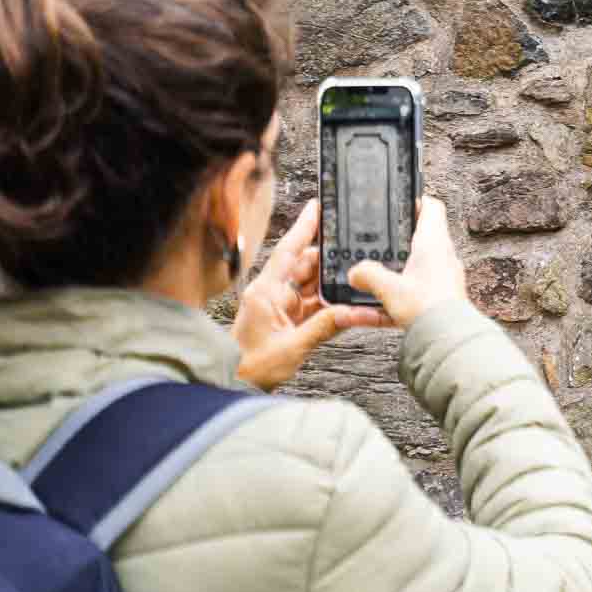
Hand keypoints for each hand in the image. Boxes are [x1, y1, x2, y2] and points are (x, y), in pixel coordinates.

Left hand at [233, 199, 388, 390]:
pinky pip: (315, 305)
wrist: (234, 383)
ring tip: (356, 281)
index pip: (287, 251)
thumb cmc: (251, 367)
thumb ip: (324, 327)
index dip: (303, 228)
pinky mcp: (288, 319)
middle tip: (356, 254)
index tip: (317, 207)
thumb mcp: (292, 347)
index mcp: (265, 292)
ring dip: (333, 285)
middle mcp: (272, 294)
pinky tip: (348, 305)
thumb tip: (352, 311)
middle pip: (306, 266)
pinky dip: (331, 305)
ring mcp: (280, 306)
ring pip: (313, 285)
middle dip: (331, 261)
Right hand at [348, 196, 469, 329]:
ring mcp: (446, 278)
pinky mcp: (443, 298)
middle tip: (383, 240)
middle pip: (424, 237)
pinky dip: (402, 294)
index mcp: (434, 243)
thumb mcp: (389, 287)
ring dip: (402, 268)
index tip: (402, 202)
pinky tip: (381, 308)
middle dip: (402, 239)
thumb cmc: (428, 308)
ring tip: (380, 275)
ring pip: (420, 265)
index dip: (417, 201)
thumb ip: (368, 275)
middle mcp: (444, 257)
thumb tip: (355, 272)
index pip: (432, 208)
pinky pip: (419, 290)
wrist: (448, 340)